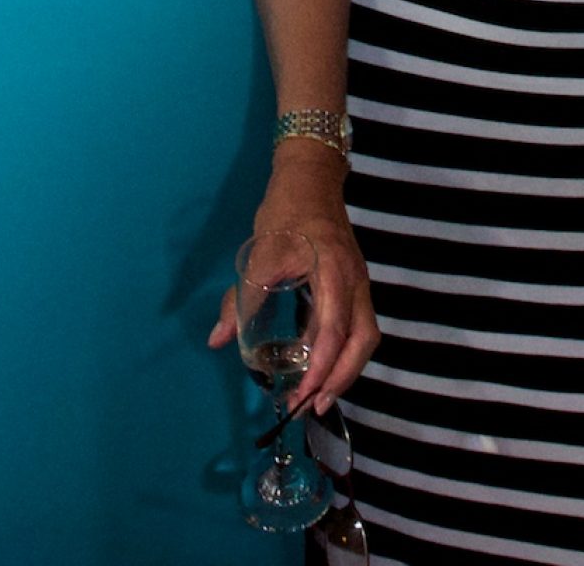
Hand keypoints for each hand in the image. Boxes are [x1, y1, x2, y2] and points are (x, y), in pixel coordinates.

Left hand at [209, 145, 377, 410]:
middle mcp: (354, 280)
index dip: (323, 365)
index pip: (336, 326)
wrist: (311, 177)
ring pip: (365, 335)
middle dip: (341, 377)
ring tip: (315, 396)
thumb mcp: (258, 254)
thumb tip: (218, 340)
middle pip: (364, 339)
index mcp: (334, 269)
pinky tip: (318, 367)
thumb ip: (240, 300)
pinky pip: (357, 326)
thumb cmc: (286, 211)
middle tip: (310, 406)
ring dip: (344, 369)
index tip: (303, 393)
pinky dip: (342, 352)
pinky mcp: (353, 285)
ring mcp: (358, 282)